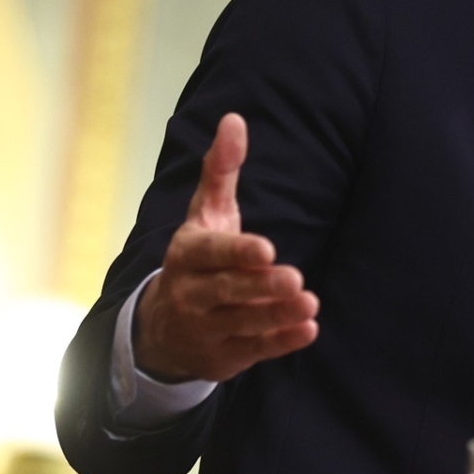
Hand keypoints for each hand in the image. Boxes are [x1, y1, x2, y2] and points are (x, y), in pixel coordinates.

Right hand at [134, 113, 318, 381]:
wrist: (163, 329)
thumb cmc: (198, 259)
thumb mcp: (206, 214)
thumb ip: (221, 170)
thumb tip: (234, 119)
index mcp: (188, 254)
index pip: (211, 253)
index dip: (237, 252)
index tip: (266, 249)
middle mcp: (192, 293)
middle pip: (228, 290)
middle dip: (261, 286)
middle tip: (295, 278)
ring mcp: (208, 327)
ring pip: (244, 322)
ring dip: (277, 315)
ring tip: (310, 304)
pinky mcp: (226, 354)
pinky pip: (255, 348)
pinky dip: (280, 341)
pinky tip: (308, 330)